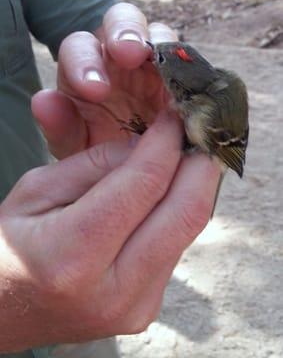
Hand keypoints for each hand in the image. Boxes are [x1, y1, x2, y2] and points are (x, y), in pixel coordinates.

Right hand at [0, 113, 218, 350]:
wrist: (6, 309)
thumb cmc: (8, 246)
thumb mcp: (37, 190)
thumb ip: (96, 164)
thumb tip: (150, 144)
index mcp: (73, 257)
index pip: (144, 184)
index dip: (167, 142)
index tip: (174, 118)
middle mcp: (114, 292)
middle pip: (188, 213)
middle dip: (200, 164)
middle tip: (194, 135)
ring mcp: (136, 308)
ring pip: (188, 230)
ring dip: (191, 188)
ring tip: (176, 162)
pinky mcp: (146, 309)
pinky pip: (175, 248)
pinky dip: (174, 214)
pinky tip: (160, 198)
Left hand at [32, 3, 177, 158]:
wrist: (133, 164)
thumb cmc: (97, 149)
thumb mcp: (76, 146)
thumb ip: (60, 126)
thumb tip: (44, 101)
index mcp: (85, 68)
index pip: (79, 48)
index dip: (85, 63)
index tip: (95, 91)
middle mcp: (117, 57)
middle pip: (121, 21)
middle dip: (126, 33)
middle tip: (130, 54)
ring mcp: (153, 62)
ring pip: (160, 34)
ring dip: (165, 45)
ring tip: (171, 67)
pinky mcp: (181, 76)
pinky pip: (190, 63)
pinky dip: (192, 71)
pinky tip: (194, 90)